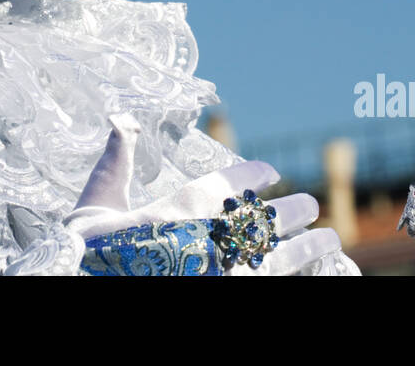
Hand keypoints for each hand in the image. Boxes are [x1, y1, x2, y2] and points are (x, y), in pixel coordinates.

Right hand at [66, 114, 358, 275]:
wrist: (86, 283)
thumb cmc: (88, 251)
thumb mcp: (95, 205)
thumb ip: (115, 165)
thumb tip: (119, 122)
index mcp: (183, 204)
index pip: (232, 181)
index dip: (255, 175)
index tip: (269, 172)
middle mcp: (214, 235)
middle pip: (266, 218)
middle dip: (290, 210)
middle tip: (308, 205)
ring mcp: (228, 271)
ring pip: (282, 254)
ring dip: (308, 244)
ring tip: (328, 237)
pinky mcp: (236, 293)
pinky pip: (277, 283)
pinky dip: (297, 276)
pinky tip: (314, 272)